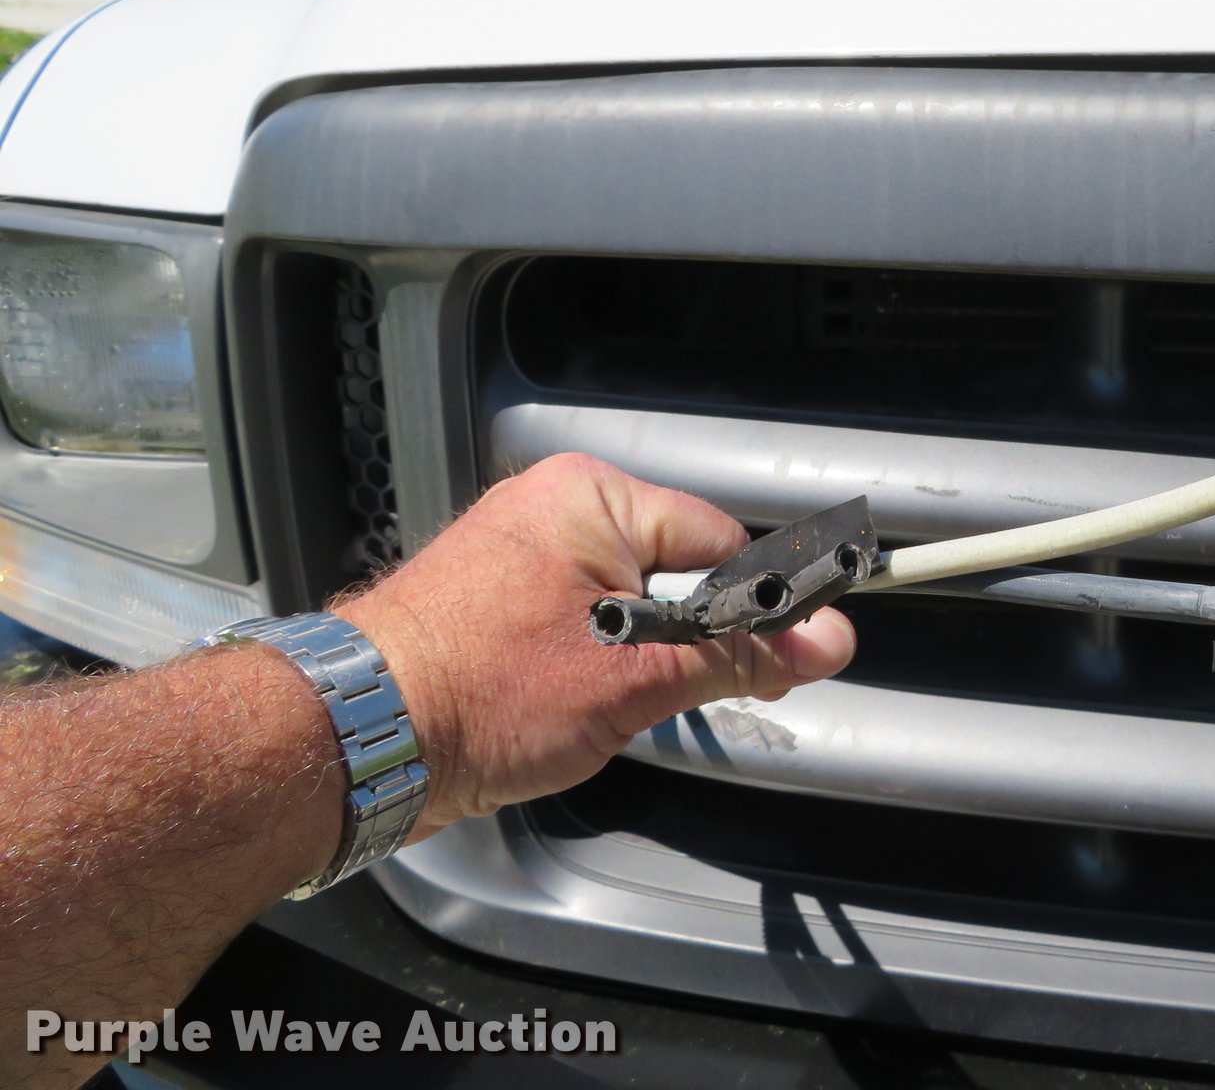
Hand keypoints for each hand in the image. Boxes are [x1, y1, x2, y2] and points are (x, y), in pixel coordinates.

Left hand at [334, 453, 855, 836]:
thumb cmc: (486, 694)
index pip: (720, 544)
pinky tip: (575, 710)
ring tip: (606, 708)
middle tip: (679, 698)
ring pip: (631, 606)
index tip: (796, 658)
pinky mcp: (496, 603)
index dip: (760, 608)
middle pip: (677, 573)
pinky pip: (582, 623)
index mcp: (592, 498)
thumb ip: (739, 654)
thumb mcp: (635, 680)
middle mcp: (555, 510)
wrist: (360, 743)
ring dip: (642, 662)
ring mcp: (520, 555)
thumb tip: (828, 640)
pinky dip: (598, 667)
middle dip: (692, 642)